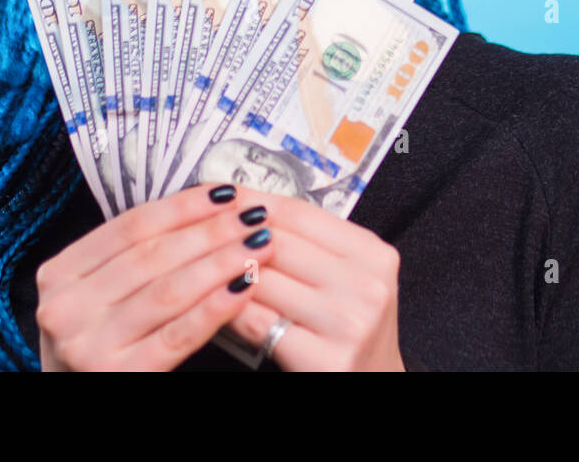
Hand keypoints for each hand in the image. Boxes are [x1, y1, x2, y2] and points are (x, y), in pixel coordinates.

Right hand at [35, 184, 274, 370]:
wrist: (81, 402)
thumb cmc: (100, 341)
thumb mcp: (99, 293)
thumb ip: (135, 256)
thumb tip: (207, 208)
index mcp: (59, 274)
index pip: (131, 226)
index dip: (183, 206)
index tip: (227, 192)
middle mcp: (64, 308)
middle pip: (152, 255)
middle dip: (211, 230)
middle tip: (255, 215)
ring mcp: (87, 345)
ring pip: (168, 290)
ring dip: (221, 262)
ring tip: (260, 244)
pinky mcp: (118, 376)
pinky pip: (178, 334)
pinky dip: (215, 307)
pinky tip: (245, 287)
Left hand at [222, 187, 405, 370]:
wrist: (373, 383)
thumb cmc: (351, 327)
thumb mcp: (349, 277)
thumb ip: (310, 244)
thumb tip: (247, 207)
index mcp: (374, 255)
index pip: (301, 214)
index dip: (255, 201)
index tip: (224, 195)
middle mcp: (366, 286)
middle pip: (278, 244)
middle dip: (236, 237)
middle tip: (204, 233)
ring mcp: (347, 324)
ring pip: (263, 281)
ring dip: (228, 274)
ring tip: (206, 268)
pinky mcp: (324, 360)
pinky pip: (257, 322)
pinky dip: (231, 310)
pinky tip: (219, 304)